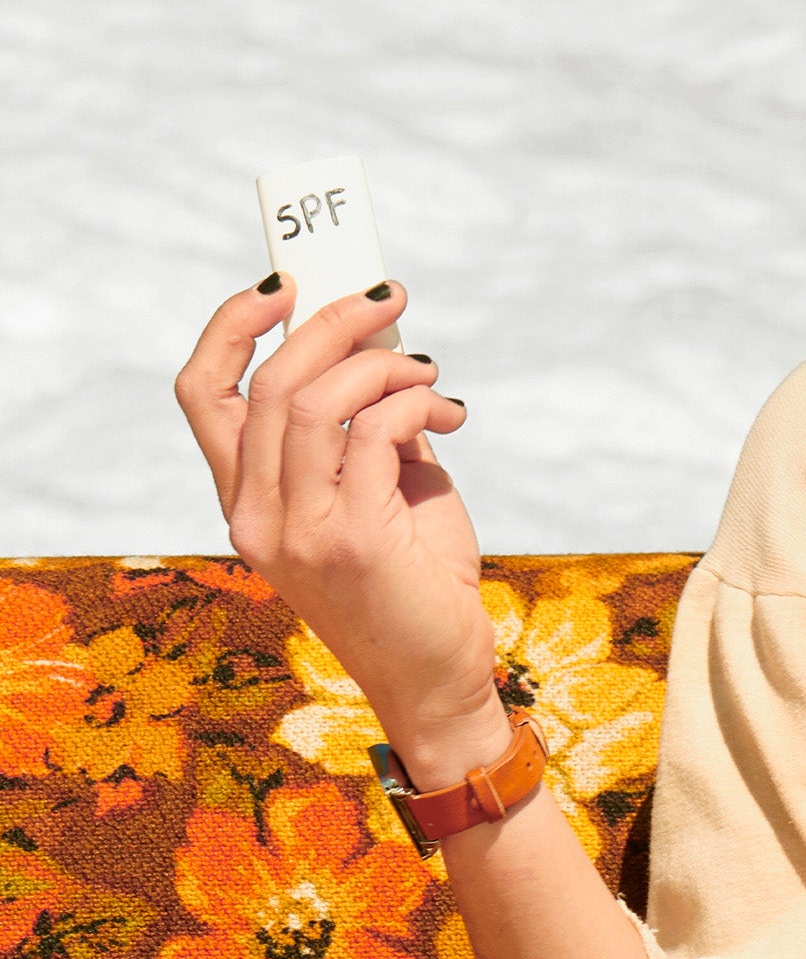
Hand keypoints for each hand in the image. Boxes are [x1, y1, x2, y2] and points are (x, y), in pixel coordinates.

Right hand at [175, 278, 506, 771]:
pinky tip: (449, 413)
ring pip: (316, 399)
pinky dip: (416, 403)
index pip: (203, 393)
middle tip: (389, 297)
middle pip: (268, 381)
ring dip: (384, 363)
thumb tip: (387, 348)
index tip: (284, 283)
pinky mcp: (352, 539)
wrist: (439, 676)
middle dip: (333, 322)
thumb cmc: (416, 581)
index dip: (232, 326)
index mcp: (248, 499)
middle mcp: (257, 514)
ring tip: (428, 372)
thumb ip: (371, 427)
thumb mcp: (385, 490)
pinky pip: (376, 432)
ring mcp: (298, 530)